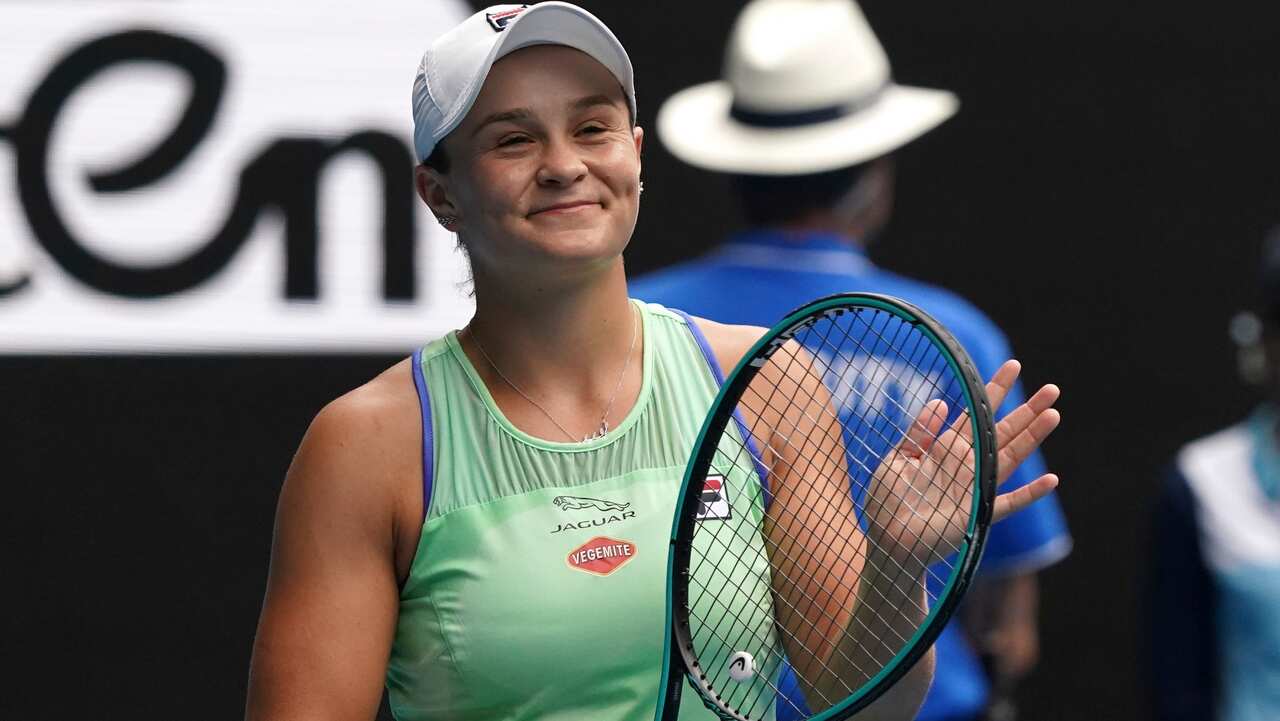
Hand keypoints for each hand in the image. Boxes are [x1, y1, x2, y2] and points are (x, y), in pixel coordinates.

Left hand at [866, 360, 1060, 569]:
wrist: (887, 542)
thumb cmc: (887, 502)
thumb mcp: (897, 459)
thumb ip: (919, 432)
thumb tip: (943, 402)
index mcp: (946, 448)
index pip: (976, 413)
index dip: (994, 391)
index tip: (1013, 366)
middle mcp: (967, 464)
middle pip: (1003, 431)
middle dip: (1027, 409)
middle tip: (1053, 389)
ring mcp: (976, 488)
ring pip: (1011, 457)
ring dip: (1032, 437)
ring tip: (1053, 414)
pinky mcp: (979, 515)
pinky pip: (1008, 502)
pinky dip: (1030, 493)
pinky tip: (1051, 480)